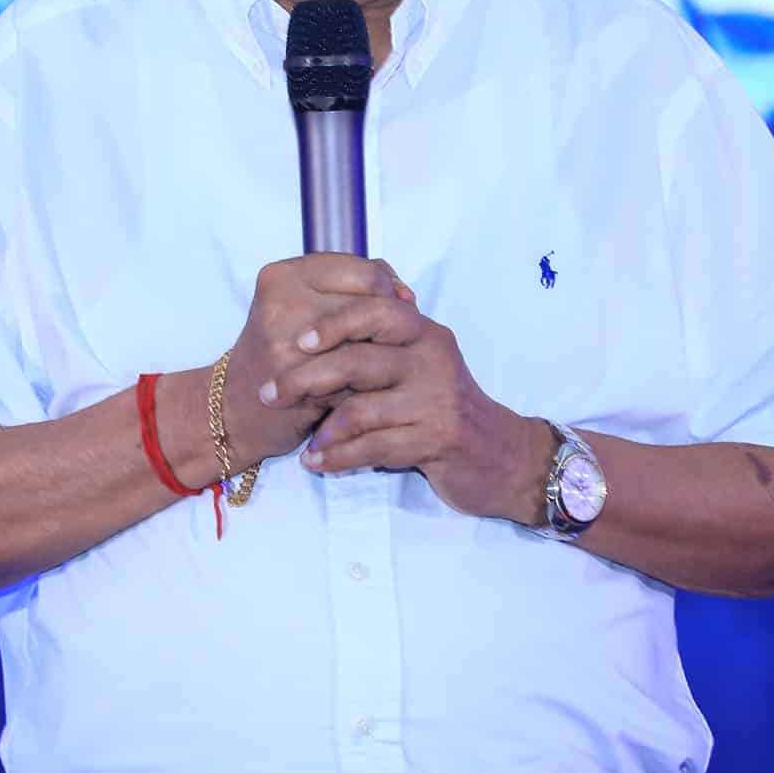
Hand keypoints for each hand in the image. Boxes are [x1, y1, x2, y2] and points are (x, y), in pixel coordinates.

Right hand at [220, 255, 415, 468]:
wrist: (233, 409)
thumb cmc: (279, 353)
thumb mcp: (303, 306)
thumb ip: (352, 287)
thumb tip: (406, 296)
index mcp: (283, 275)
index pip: (367, 273)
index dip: (392, 293)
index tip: (396, 309)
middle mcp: (281, 303)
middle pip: (372, 307)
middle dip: (392, 328)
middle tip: (393, 345)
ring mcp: (286, 342)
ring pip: (369, 344)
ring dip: (384, 359)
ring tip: (379, 367)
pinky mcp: (296, 381)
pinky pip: (356, 379)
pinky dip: (369, 387)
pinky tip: (365, 391)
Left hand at [274, 280, 553, 524]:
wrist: (502, 458)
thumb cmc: (445, 411)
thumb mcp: (420, 369)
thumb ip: (380, 351)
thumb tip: (312, 338)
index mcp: (424, 334)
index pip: (375, 310)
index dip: (333, 323)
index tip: (296, 341)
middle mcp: (432, 358)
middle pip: (357, 360)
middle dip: (305, 378)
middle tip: (271, 393)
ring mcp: (437, 399)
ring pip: (361, 409)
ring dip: (322, 429)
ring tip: (303, 442)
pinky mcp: (439, 439)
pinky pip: (374, 447)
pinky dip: (339, 458)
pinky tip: (318, 463)